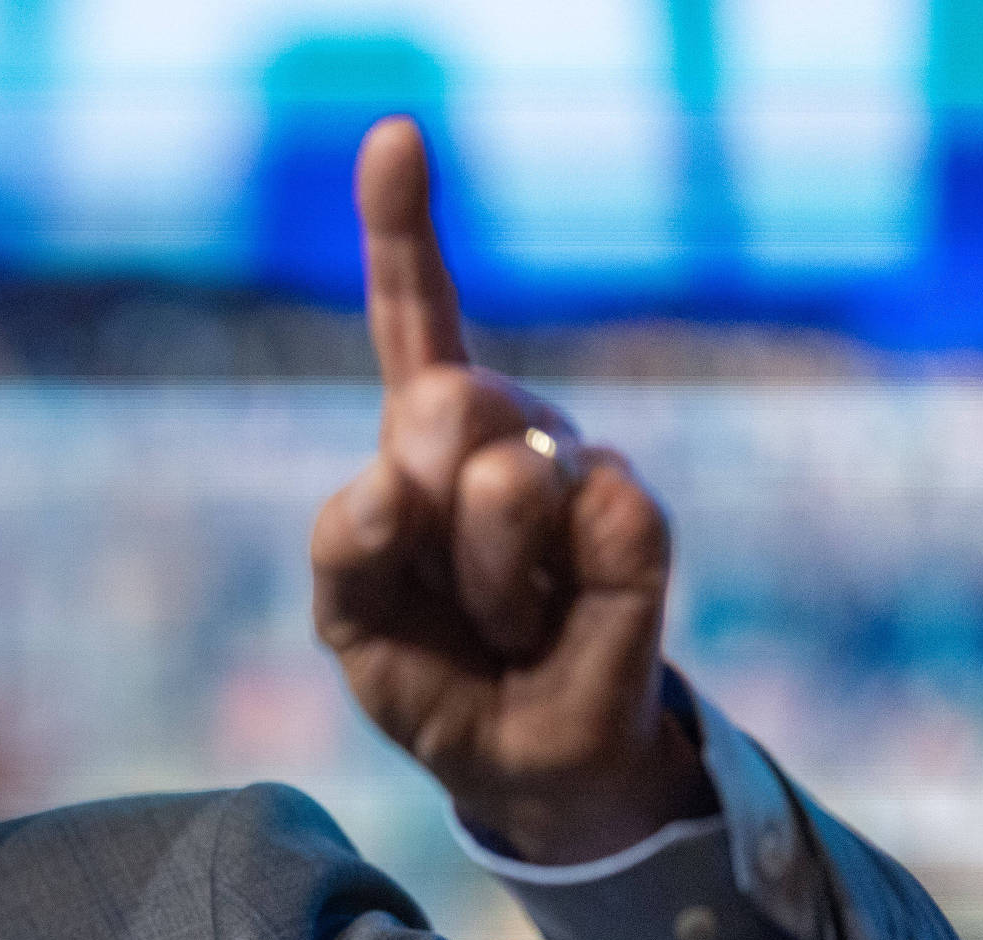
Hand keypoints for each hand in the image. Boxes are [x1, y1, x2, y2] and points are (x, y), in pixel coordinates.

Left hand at [311, 117, 714, 864]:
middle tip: (440, 584)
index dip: (404, 228)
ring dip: (479, 578)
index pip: (418, 316)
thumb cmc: (427, 670)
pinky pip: (597, 521)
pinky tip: (558, 624)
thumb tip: (389, 484)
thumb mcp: (350, 617)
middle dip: (417, 505)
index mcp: (422, 439)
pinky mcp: (640, 525)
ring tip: (501, 618)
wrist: (513, 761)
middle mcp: (508, 429)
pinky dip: (554, 597)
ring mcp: (578, 469)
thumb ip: (343, 546)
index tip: (394, 136)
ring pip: (507, 480)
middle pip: (440, 402)